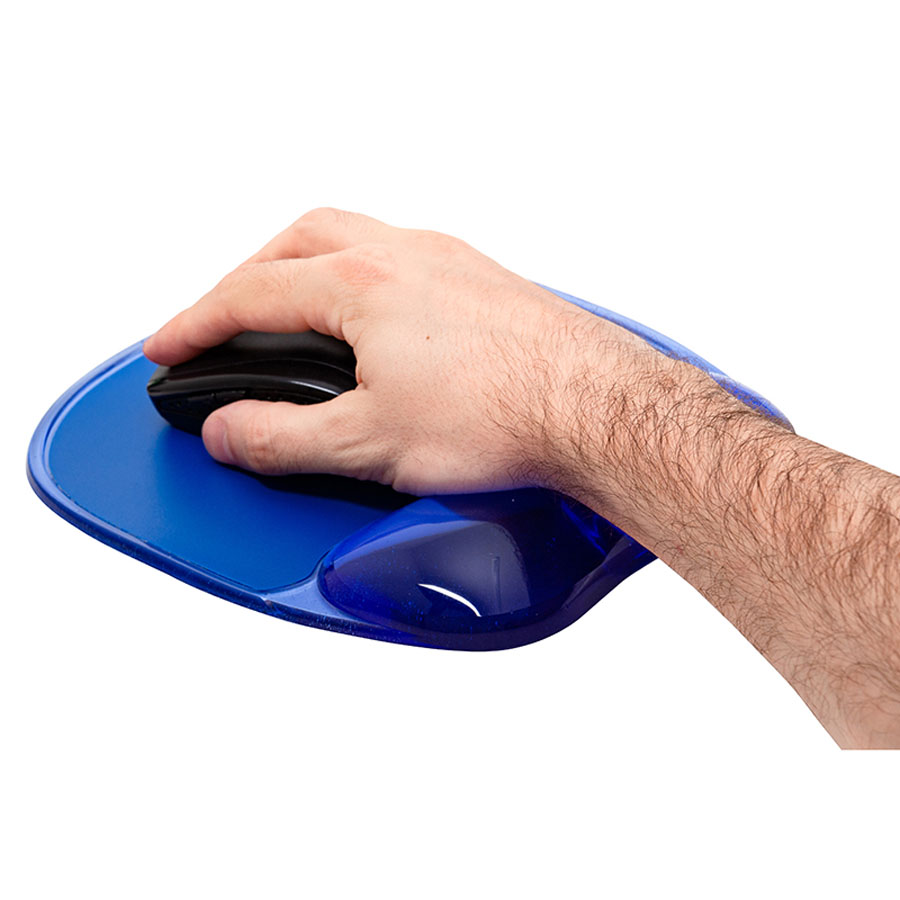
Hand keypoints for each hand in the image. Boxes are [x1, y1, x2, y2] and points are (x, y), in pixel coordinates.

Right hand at [143, 207, 656, 494]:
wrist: (598, 410)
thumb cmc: (506, 415)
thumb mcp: (369, 444)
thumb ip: (282, 439)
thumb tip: (229, 432)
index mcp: (363, 284)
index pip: (249, 295)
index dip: (195, 324)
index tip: (168, 347)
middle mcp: (404, 254)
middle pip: (295, 242)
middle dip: (244, 278)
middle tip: (220, 319)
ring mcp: (448, 259)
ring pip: (348, 237)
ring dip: (300, 265)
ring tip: (283, 308)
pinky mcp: (480, 279)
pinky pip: (396, 255)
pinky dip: (356, 275)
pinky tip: (366, 314)